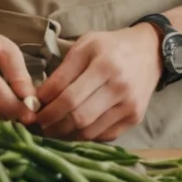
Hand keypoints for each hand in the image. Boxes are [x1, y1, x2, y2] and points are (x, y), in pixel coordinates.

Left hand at [34, 24, 161, 141]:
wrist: (150, 51)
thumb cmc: (110, 46)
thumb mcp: (84, 45)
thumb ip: (62, 71)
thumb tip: (39, 98)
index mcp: (104, 65)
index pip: (68, 95)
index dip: (46, 107)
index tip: (32, 109)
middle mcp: (119, 87)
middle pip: (78, 117)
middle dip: (53, 123)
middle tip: (39, 123)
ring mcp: (129, 106)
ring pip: (90, 131)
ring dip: (66, 133)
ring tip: (52, 127)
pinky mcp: (135, 118)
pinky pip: (103, 136)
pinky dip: (85, 135)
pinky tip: (73, 128)